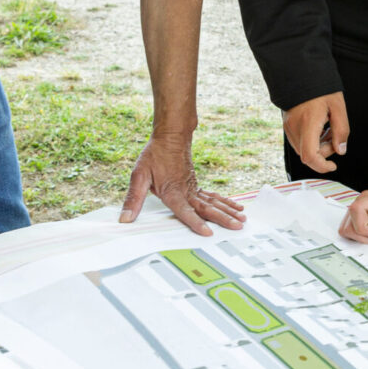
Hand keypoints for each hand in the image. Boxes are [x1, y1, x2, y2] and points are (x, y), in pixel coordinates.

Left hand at [121, 132, 244, 235]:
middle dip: (223, 219)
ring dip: (228, 211)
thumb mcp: (139, 176)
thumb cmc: (154, 156)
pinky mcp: (197, 185)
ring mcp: (194, 188)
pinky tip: (236, 207)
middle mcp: (186, 191)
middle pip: (207, 208)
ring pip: (214, 202)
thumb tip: (125, 218)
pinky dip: (225, 203)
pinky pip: (214, 196)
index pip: (185, 211)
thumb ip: (133, 198)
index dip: (195, 222)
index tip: (208, 232)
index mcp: (172, 192)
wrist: (170, 137)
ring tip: (242, 220)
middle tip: (237, 227)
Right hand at [283, 92, 348, 173]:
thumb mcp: (338, 107)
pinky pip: (299, 141)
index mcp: (308, 123)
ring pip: (303, 149)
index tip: (332, 166)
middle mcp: (295, 128)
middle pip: (307, 156)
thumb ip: (341, 131)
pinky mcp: (287, 125)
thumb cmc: (321, 89)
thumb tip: (340, 150)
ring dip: (318, 146)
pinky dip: (311, 141)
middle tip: (334, 137)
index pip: (310, 156)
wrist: (301, 74)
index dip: (322, 166)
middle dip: (324, 152)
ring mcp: (289, 127)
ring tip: (327, 129)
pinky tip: (319, 128)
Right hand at [337, 175, 367, 250]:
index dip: (363, 228)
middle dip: (364, 237)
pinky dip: (361, 236)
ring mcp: (361, 208)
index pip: (356, 210)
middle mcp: (365, 200)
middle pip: (348, 224)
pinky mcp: (360, 215)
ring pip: (346, 229)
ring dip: (362, 237)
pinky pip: (350, 230)